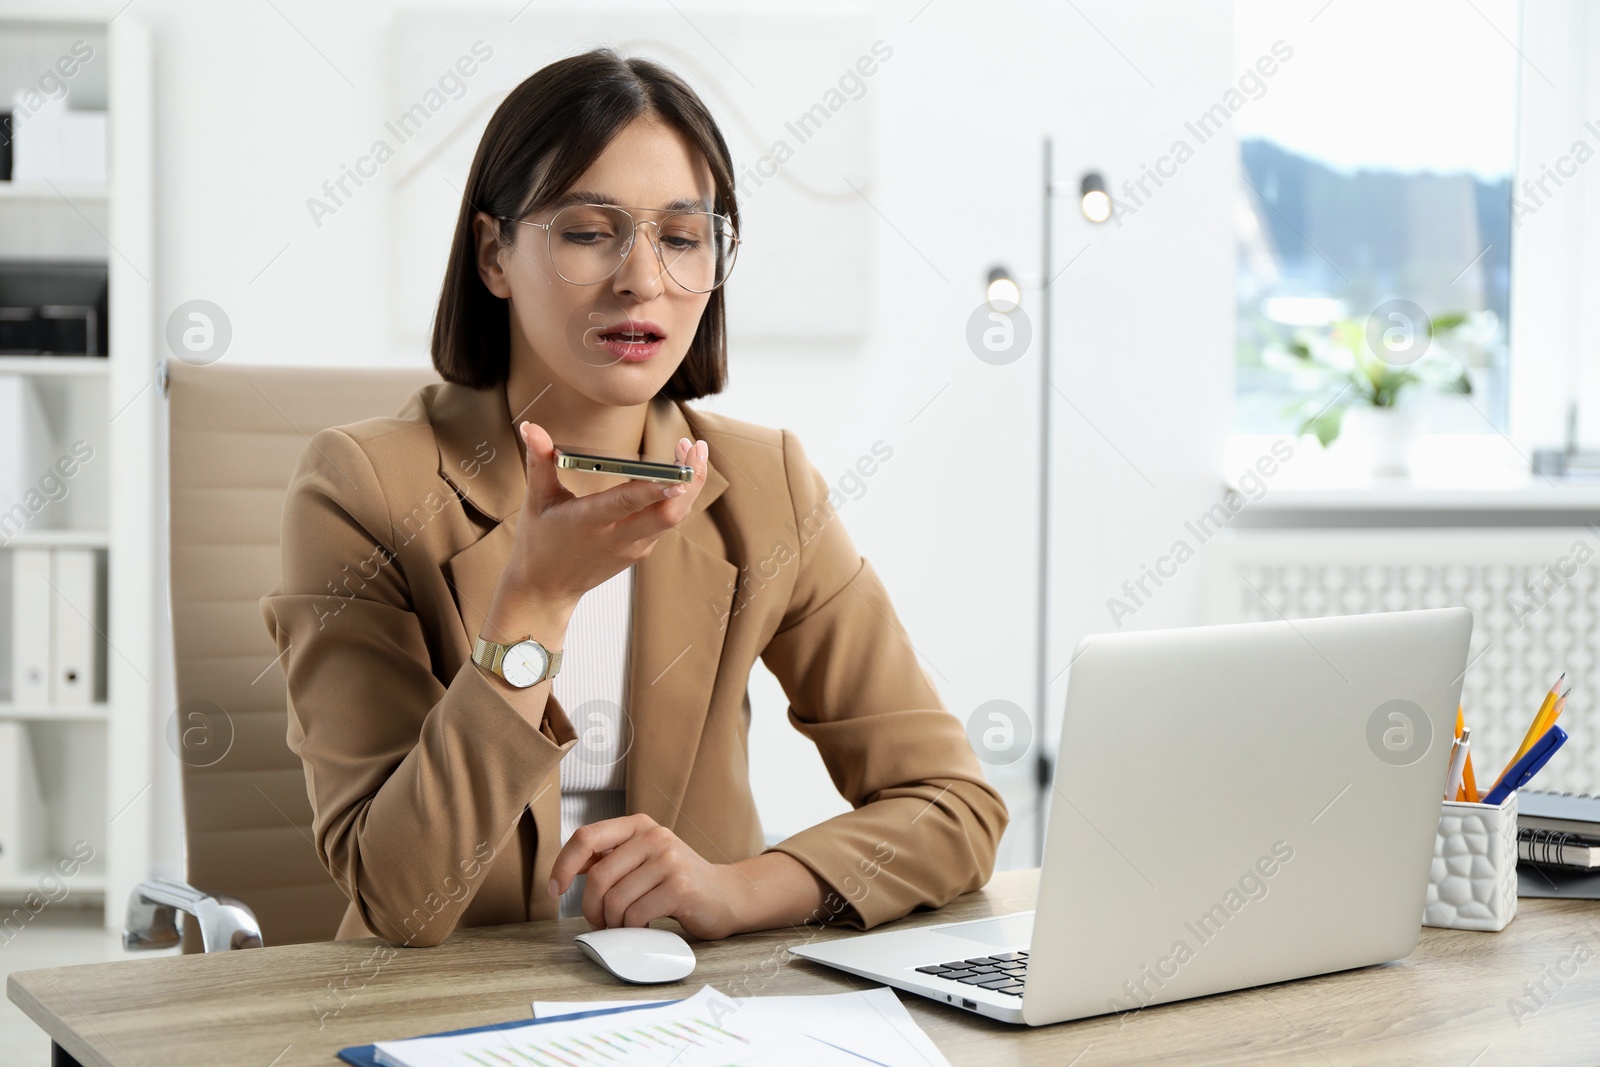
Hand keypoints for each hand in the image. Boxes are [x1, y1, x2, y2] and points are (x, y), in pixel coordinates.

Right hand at [482, 423, 708, 641]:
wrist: (546, 590)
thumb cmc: (539, 543)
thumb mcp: (536, 501)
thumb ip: (539, 461)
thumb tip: (531, 427)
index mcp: (590, 522)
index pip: (628, 503)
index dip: (656, 488)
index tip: (680, 472)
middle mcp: (618, 537)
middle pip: (668, 514)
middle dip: (690, 480)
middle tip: (695, 447)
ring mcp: (634, 547)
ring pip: (673, 518)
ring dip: (688, 485)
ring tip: (691, 450)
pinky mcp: (640, 550)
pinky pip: (666, 523)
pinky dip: (677, 497)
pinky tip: (677, 473)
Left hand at [548, 814, 746, 938]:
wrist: (726, 895)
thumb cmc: (677, 882)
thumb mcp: (644, 858)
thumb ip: (611, 858)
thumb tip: (569, 869)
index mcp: (639, 825)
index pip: (586, 837)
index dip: (563, 865)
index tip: (556, 889)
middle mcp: (654, 836)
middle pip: (599, 877)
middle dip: (591, 909)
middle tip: (601, 922)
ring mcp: (669, 860)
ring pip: (616, 900)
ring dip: (613, 923)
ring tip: (625, 926)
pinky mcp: (680, 887)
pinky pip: (636, 914)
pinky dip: (632, 929)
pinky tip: (644, 927)